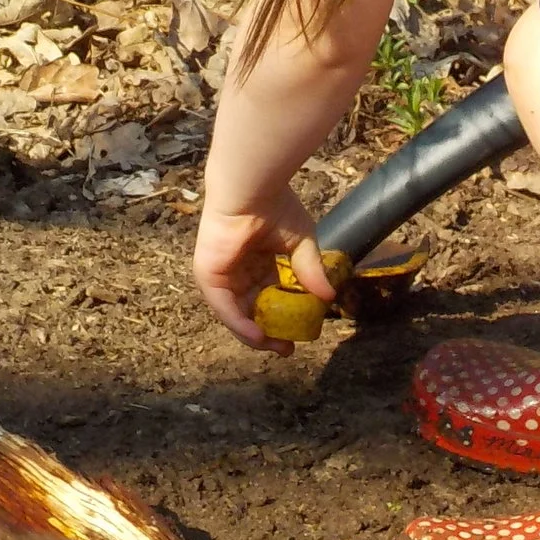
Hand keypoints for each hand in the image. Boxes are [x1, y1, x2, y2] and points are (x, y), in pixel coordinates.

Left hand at [191, 185, 337, 354]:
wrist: (253, 190)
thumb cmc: (276, 208)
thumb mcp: (301, 243)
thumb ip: (311, 271)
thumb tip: (330, 297)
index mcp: (256, 260)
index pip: (267, 295)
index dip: (283, 317)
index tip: (300, 335)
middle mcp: (236, 270)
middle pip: (251, 310)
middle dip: (268, 332)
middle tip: (287, 349)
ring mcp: (220, 274)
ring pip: (237, 313)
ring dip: (255, 334)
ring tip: (276, 348)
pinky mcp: (208, 276)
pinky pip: (225, 307)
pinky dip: (241, 324)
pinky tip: (259, 337)